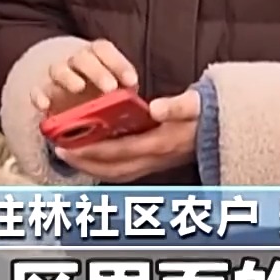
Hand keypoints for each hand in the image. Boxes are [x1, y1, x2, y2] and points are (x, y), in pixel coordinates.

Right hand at [31, 39, 138, 115]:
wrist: (77, 105)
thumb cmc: (106, 99)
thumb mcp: (120, 96)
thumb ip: (127, 99)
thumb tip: (149, 113)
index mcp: (97, 57)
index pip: (104, 50)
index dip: (118, 63)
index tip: (131, 82)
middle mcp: (76, 62)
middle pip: (83, 57)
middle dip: (97, 71)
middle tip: (110, 88)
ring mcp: (58, 77)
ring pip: (59, 69)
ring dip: (69, 77)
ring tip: (79, 88)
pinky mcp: (44, 94)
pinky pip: (37, 90)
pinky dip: (39, 95)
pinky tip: (46, 105)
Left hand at [53, 88, 201, 182]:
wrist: (220, 130)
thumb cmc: (204, 114)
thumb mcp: (195, 104)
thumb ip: (177, 106)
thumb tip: (156, 108)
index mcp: (160, 145)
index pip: (119, 151)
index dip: (92, 150)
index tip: (70, 145)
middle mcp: (154, 160)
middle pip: (112, 169)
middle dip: (84, 163)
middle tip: (59, 151)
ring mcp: (153, 166)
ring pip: (115, 174)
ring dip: (90, 167)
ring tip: (68, 155)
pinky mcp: (152, 164)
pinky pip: (122, 172)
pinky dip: (103, 168)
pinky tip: (89, 158)